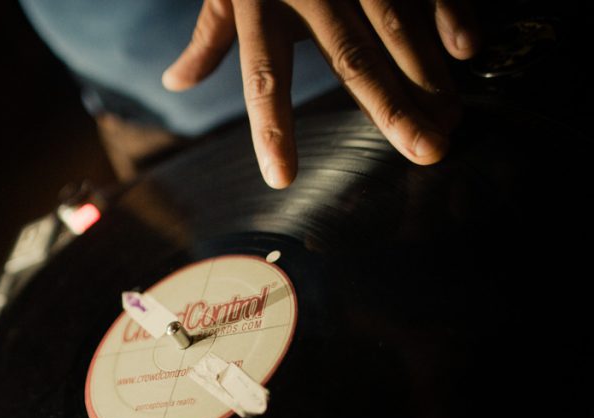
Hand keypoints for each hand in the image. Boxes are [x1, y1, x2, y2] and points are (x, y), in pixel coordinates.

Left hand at [163, 0, 479, 187]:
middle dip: (387, 107)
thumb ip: (210, 35)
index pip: (263, 76)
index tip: (282, 177)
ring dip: (426, 74)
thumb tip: (174, 83)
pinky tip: (467, 50)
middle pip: (350, 56)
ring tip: (449, 122)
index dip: (271, 128)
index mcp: (259, 1)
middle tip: (423, 153)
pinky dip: (450, 9)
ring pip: (394, 22)